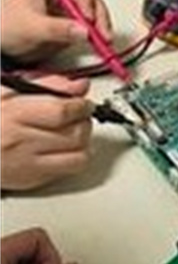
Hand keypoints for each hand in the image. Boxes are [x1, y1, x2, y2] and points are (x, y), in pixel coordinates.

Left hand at [0, 0, 112, 62]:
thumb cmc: (4, 25)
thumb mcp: (29, 25)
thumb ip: (56, 28)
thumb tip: (82, 30)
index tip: (86, 14)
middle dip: (98, 15)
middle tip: (99, 33)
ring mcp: (68, 8)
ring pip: (95, 12)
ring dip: (101, 26)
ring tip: (102, 42)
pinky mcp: (72, 25)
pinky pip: (91, 27)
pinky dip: (98, 36)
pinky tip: (100, 45)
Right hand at [1, 75, 93, 190]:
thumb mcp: (6, 90)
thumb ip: (46, 85)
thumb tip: (79, 86)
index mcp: (13, 114)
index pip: (61, 111)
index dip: (81, 105)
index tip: (84, 103)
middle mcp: (21, 141)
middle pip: (75, 133)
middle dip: (85, 122)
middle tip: (80, 116)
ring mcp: (28, 163)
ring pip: (79, 154)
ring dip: (84, 141)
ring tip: (74, 132)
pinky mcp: (33, 178)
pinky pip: (70, 170)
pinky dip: (76, 157)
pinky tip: (66, 148)